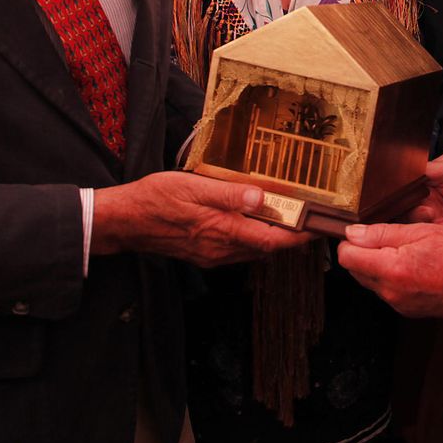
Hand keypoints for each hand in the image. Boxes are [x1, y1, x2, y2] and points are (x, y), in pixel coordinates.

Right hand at [90, 171, 309, 268]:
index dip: (298, 236)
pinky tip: (251, 223)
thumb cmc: (156, 198)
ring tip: (286, 218)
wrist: (124, 221)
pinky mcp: (203, 254)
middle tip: (308, 218)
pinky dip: (252, 238)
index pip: (272, 240)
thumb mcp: (193, 187)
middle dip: (290, 236)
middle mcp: (221, 248)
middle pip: (266, 247)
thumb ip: (229, 194)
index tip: (317, 227)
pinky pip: (236, 250)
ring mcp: (212, 255)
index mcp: (222, 230)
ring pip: (252, 250)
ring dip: (271, 238)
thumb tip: (261, 197)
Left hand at [337, 222, 442, 318]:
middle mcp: (390, 291)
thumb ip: (382, 232)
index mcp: (390, 269)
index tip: (360, 230)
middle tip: (385, 236)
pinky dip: (391, 277)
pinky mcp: (407, 310)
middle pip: (356, 270)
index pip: (347, 257)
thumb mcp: (420, 231)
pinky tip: (411, 265)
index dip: (350, 240)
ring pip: (371, 281)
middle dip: (363, 252)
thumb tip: (353, 232)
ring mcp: (398, 303)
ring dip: (377, 265)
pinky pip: (387, 291)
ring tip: (403, 249)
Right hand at [409, 148, 442, 235]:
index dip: (405, 200)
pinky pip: (440, 240)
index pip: (406, 196)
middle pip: (409, 215)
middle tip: (429, 212)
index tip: (414, 201)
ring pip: (422, 229)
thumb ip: (432, 169)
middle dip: (416, 216)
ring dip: (429, 227)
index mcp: (425, 188)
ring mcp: (439, 220)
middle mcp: (428, 205)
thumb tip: (411, 169)